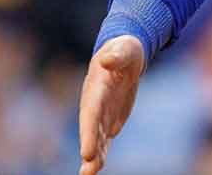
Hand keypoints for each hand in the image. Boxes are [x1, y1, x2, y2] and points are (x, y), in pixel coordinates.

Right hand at [77, 35, 145, 174]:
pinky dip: (101, 153)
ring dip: (93, 157)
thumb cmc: (124, 49)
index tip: (87, 152)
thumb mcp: (124, 49)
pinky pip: (104, 139)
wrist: (122, 55)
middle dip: (89, 150)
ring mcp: (101, 113)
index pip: (91, 114)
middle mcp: (94, 104)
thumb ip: (116, 55)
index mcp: (96, 89)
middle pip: (91, 131)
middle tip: (88, 170)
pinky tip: (96, 167)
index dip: (88, 133)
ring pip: (96, 139)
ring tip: (88, 174)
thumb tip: (107, 59)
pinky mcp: (109, 119)